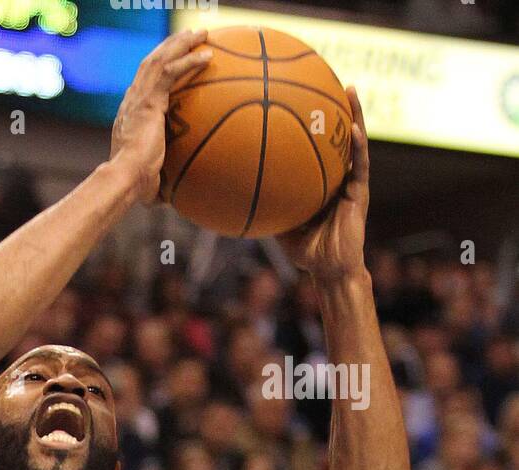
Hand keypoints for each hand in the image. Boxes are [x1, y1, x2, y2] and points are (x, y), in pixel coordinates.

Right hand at [109, 29, 210, 203]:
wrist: (126, 178)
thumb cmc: (135, 185)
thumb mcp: (150, 182)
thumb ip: (159, 183)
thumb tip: (171, 201)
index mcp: (129, 116)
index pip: (142, 85)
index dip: (157, 69)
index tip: (173, 60)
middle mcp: (131, 102)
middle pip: (150, 64)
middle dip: (170, 46)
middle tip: (190, 36)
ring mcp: (138, 99)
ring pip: (159, 60)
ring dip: (180, 43)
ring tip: (200, 33)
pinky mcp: (149, 101)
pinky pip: (170, 72)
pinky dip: (189, 61)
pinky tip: (208, 55)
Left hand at [278, 88, 369, 282]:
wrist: (329, 269)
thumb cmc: (305, 250)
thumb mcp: (277, 224)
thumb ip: (263, 206)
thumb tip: (230, 195)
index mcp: (321, 179)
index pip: (316, 145)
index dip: (311, 122)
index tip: (298, 96)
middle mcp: (338, 175)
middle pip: (336, 134)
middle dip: (332, 107)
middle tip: (324, 78)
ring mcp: (351, 181)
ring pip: (354, 141)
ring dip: (354, 114)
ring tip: (350, 89)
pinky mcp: (360, 191)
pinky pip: (360, 164)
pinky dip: (359, 145)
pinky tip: (355, 127)